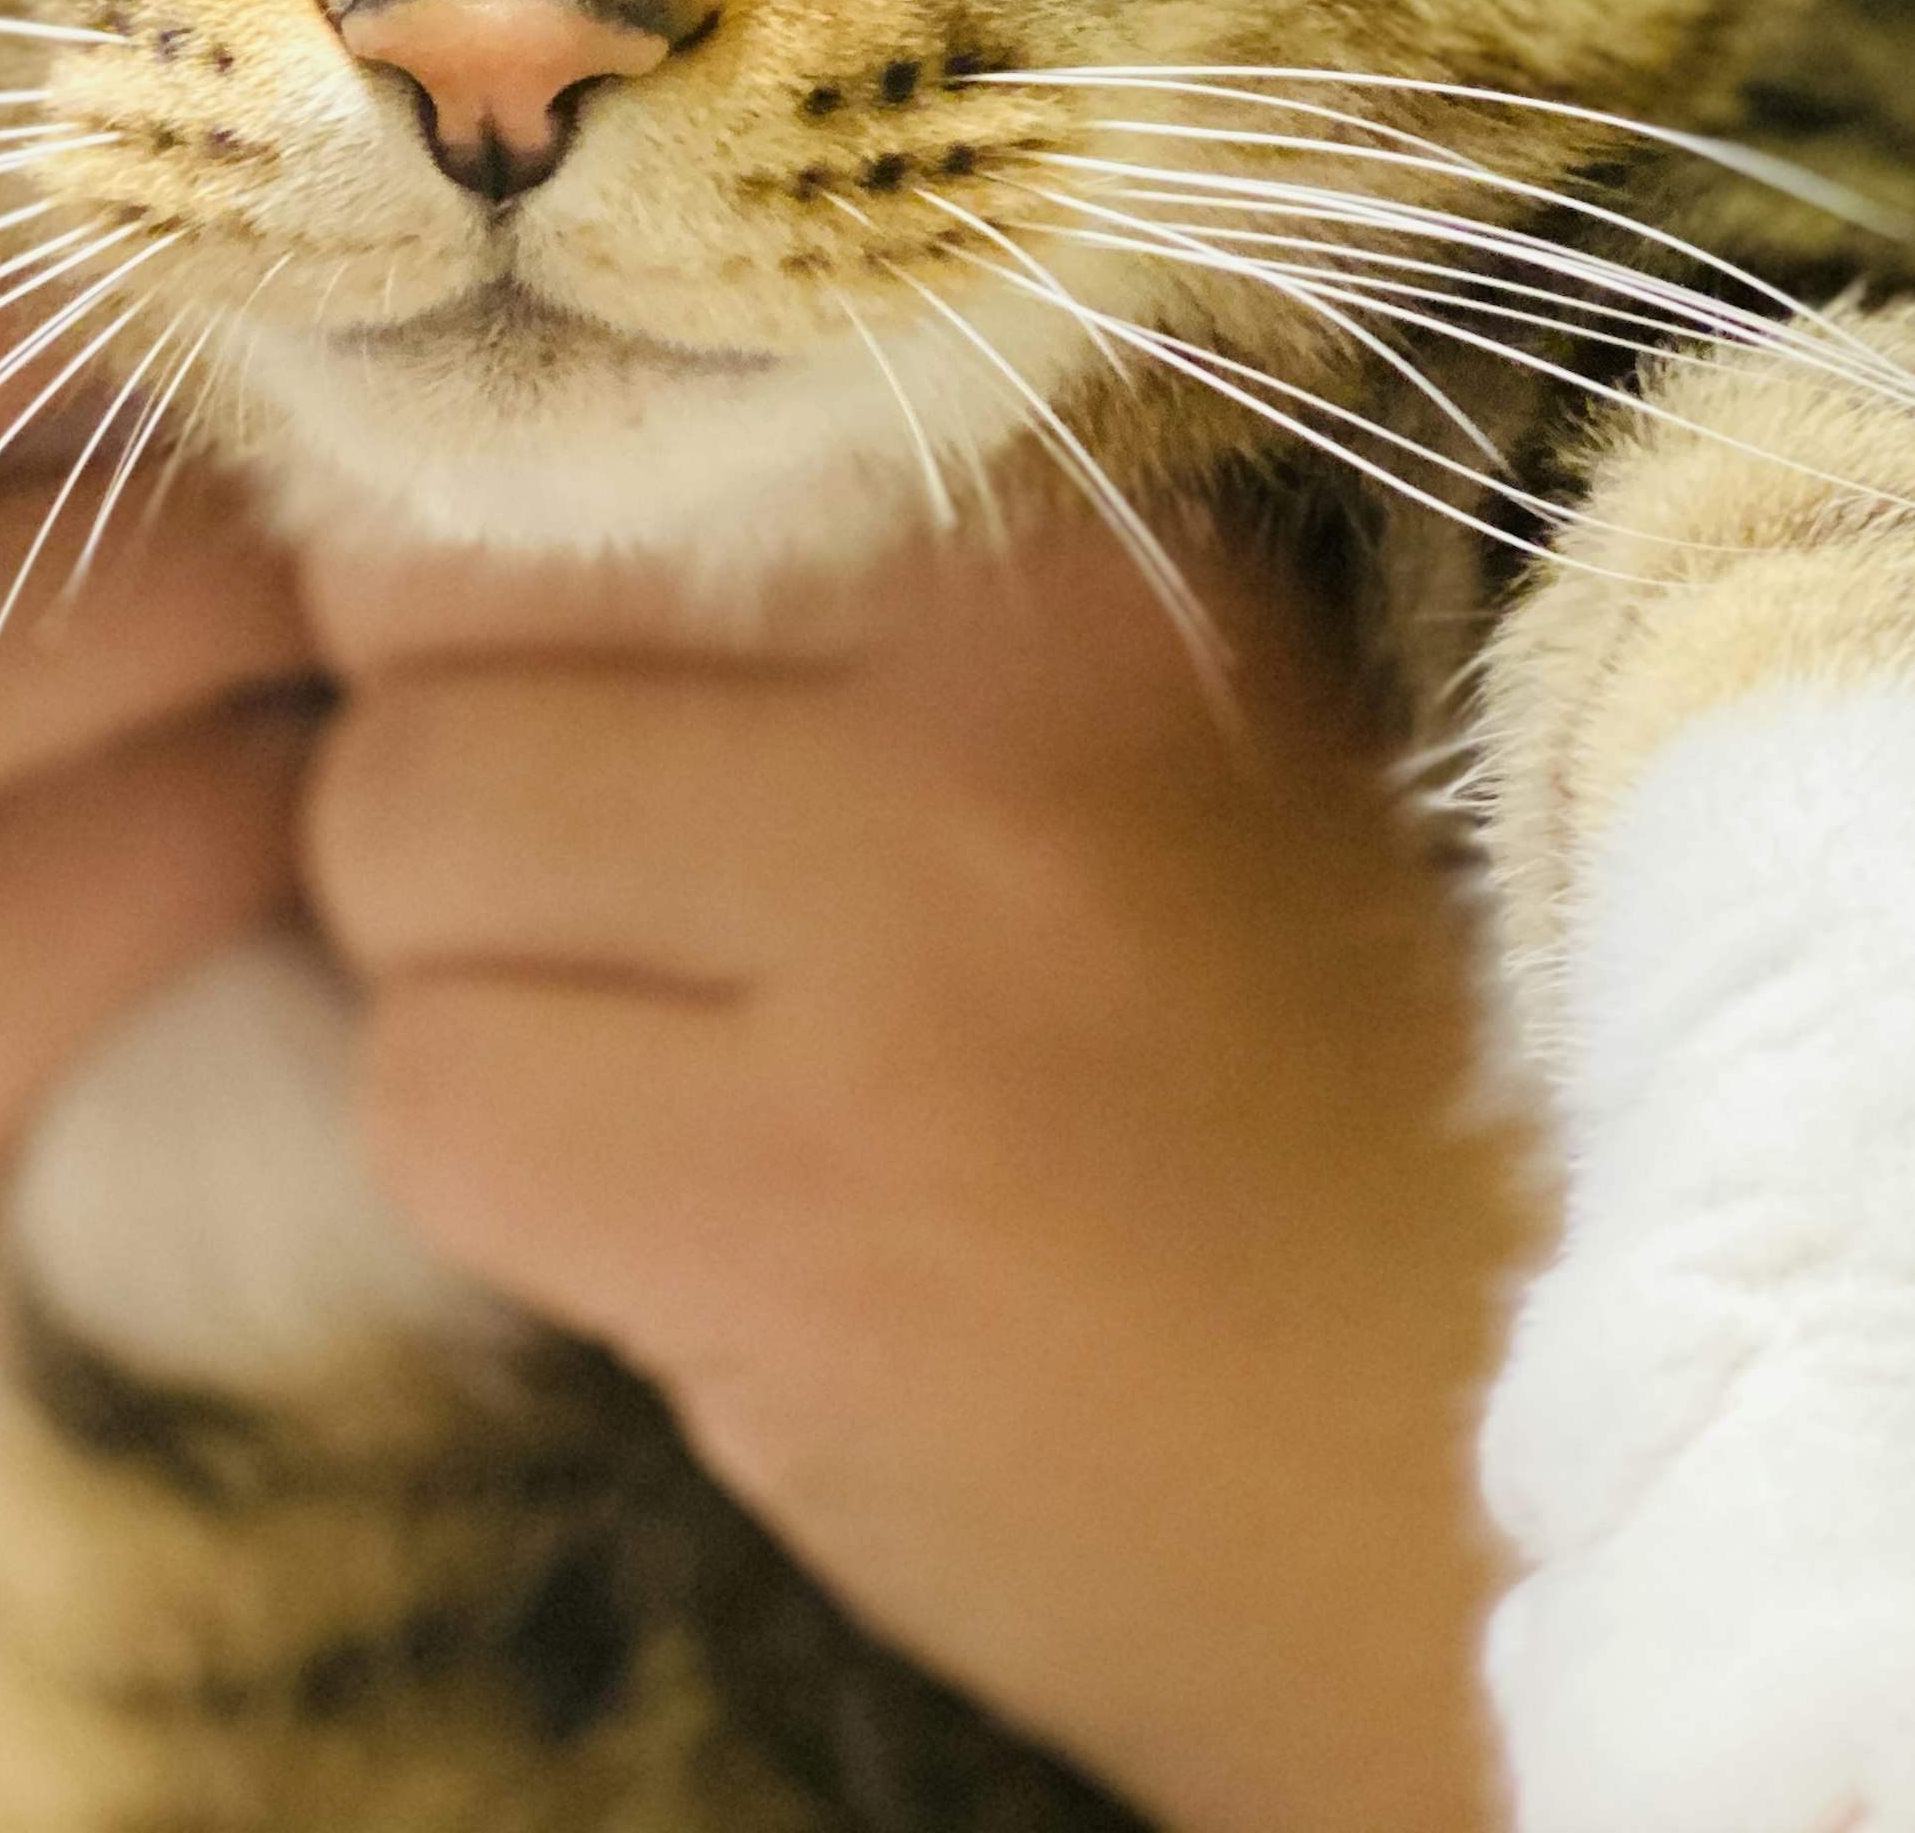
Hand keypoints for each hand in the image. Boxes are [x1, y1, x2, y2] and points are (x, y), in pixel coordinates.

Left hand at [300, 522, 1532, 1832]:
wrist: (1522, 1478)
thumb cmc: (1326, 1075)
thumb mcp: (1176, 719)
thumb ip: (882, 583)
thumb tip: (472, 496)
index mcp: (1082, 555)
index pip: (583, 435)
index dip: (498, 567)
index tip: (555, 666)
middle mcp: (983, 720)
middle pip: (428, 628)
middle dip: (452, 756)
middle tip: (588, 872)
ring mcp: (894, 977)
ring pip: (391, 856)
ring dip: (464, 963)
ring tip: (653, 1042)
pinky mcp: (804, 1233)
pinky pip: (440, 1108)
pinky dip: (503, 1165)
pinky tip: (683, 1208)